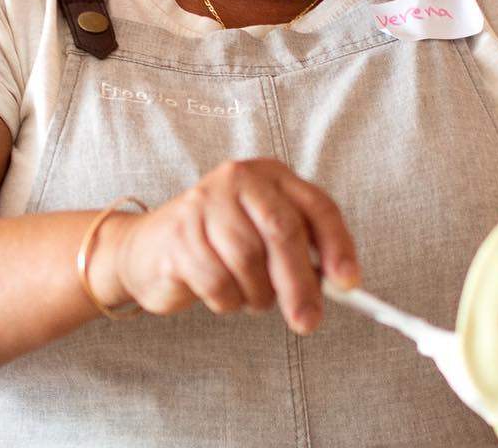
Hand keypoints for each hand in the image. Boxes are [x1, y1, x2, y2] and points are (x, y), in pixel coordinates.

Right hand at [99, 159, 359, 333]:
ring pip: (249, 261)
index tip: (349, 284)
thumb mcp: (265, 236)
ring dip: (257, 295)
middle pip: (283, 232)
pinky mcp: (178, 234)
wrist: (148, 248)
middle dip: (300, 284)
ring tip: (252, 296)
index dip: (338, 246)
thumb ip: (302, 252)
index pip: (317, 206)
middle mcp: (238, 179)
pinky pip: (217, 282)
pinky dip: (228, 301)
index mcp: (271, 175)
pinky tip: (222, 294)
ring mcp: (204, 203)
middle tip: (309, 322)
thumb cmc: (221, 245)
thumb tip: (341, 286)